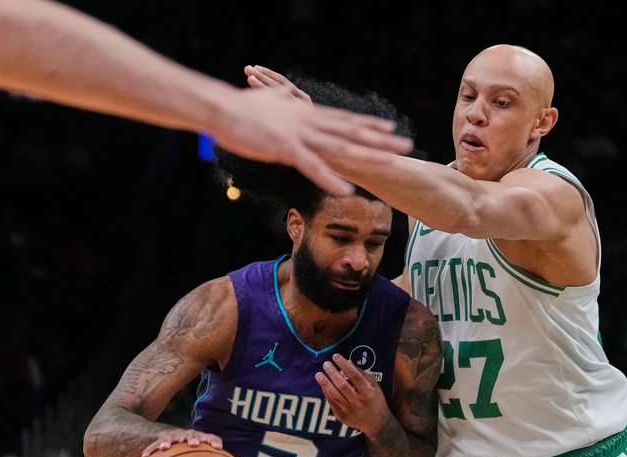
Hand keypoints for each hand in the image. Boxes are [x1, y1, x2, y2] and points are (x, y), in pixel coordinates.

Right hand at [142, 429, 222, 456]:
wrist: (173, 441)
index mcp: (200, 439)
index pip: (210, 437)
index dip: (214, 441)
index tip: (218, 447)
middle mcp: (187, 436)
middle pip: (191, 435)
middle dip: (193, 438)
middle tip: (194, 444)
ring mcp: (173, 437)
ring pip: (170, 438)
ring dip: (167, 442)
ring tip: (164, 448)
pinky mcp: (160, 441)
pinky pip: (153, 446)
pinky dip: (150, 451)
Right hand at [198, 66, 412, 197]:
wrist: (221, 108)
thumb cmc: (241, 108)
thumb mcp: (270, 103)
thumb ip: (285, 101)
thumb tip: (290, 96)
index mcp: (306, 114)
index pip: (344, 120)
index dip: (368, 125)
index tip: (389, 128)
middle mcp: (310, 123)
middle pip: (351, 133)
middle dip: (380, 140)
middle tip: (405, 145)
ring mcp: (300, 136)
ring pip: (340, 148)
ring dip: (366, 156)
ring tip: (390, 163)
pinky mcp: (286, 149)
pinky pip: (313, 167)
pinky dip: (331, 179)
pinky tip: (347, 190)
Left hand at [315, 354, 390, 433]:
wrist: (376, 423)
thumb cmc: (375, 400)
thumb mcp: (373, 385)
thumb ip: (361, 373)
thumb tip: (347, 361)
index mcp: (369, 392)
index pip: (354, 376)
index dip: (344, 365)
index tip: (336, 356)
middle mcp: (359, 402)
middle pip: (342, 385)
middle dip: (332, 373)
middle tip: (326, 364)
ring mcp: (350, 411)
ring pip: (335, 395)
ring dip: (325, 384)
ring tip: (319, 374)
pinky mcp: (342, 417)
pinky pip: (332, 403)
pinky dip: (326, 393)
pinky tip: (323, 385)